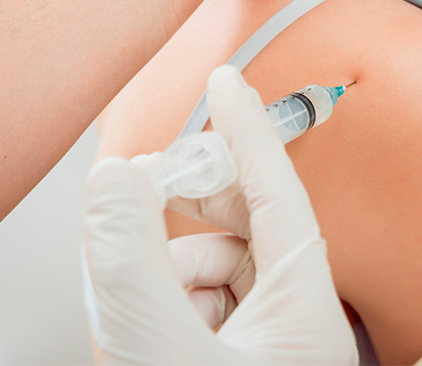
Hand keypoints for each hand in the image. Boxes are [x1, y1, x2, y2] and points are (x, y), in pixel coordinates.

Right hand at [83, 65, 355, 363]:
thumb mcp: (155, 346)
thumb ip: (131, 259)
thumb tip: (115, 180)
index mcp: (307, 315)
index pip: (280, 193)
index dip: (249, 131)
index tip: (226, 82)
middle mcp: (298, 322)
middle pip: (248, 224)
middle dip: (193, 199)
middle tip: (149, 178)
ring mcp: (269, 340)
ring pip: (217, 265)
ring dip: (167, 267)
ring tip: (130, 301)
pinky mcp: (238, 354)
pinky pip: (204, 298)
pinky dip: (167, 299)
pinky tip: (140, 328)